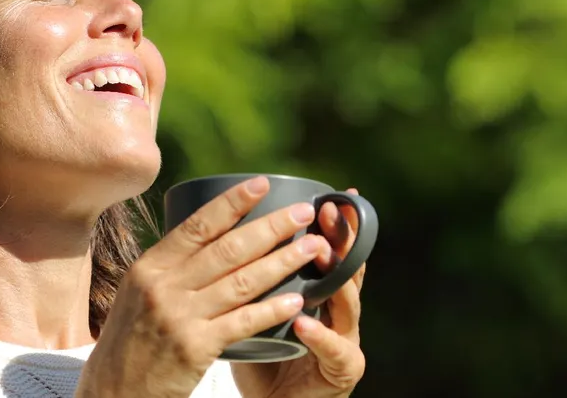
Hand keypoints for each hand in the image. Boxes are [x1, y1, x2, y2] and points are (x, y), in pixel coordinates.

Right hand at [76, 177, 328, 397]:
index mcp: (150, 266)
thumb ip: (170, 267)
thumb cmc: (130, 341)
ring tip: (313, 248)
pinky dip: (272, 309)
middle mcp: (164, 286)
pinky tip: (297, 300)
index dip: (233, 202)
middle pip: (228, 248)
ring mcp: (180, 316)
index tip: (262, 184)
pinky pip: (243, 322)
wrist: (112, 391)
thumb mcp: (137, 293)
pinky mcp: (195, 347)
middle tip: (304, 212)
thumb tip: (210, 234)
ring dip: (283, 262)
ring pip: (242, 281)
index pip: (198, 225)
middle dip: (271, 226)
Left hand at [231, 189, 366, 397]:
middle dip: (340, 237)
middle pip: (347, 269)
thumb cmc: (263, 359)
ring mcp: (345, 341)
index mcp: (322, 294)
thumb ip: (250, 279)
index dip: (335, 225)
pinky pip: (336, 351)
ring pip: (348, 304)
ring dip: (335, 276)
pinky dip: (320, 335)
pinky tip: (303, 320)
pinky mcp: (342, 372)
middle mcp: (339, 314)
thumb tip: (218, 234)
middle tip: (328, 211)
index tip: (332, 195)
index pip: (334, 254)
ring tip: (321, 253)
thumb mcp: (256, 311)